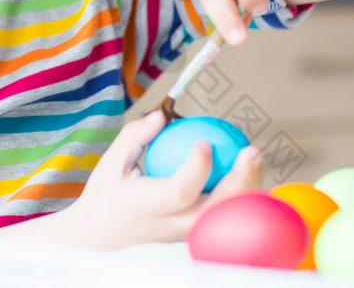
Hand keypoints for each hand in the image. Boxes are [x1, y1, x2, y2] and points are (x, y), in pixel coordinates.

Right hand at [67, 110, 263, 248]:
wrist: (98, 236)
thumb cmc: (105, 194)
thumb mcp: (112, 160)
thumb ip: (136, 135)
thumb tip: (163, 115)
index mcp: (147, 206)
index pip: (179, 192)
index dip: (196, 168)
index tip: (204, 141)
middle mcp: (170, 225)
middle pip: (214, 211)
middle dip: (239, 182)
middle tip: (251, 151)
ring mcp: (183, 236)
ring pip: (225, 218)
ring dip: (246, 189)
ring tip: (254, 158)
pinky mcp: (191, 237)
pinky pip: (222, 218)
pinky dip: (238, 196)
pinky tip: (246, 172)